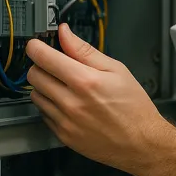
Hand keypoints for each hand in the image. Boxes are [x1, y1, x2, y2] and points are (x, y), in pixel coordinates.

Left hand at [25, 24, 175, 173]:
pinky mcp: (62, 135)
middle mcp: (71, 102)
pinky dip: (51, 106)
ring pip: (36, 95)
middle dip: (41, 66)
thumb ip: (86, 51)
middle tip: (57, 66)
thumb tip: (65, 34)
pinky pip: (43, 114)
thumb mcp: (117, 70)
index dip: (36, 47)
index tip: (37, 45)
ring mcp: (64, 121)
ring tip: (66, 88)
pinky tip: (70, 105)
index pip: (44, 58)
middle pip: (34, 75)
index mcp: (85, 81)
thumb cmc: (134, 107)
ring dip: (45, 87)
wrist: (141, 141)